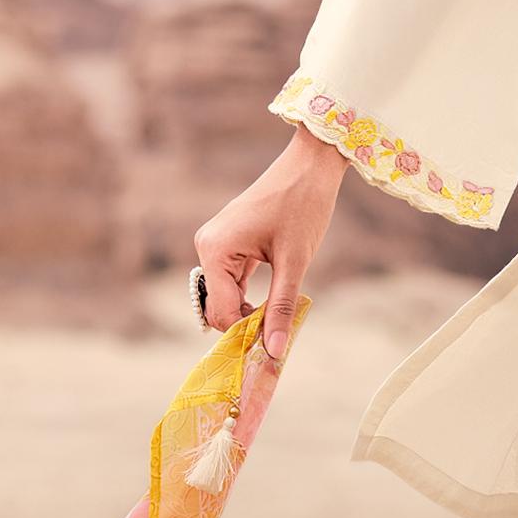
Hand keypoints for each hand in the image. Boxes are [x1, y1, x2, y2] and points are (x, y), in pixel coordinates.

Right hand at [191, 127, 343, 376]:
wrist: (310, 165)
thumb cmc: (302, 206)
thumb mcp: (294, 262)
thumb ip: (282, 308)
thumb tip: (276, 352)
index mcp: (215, 251)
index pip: (222, 312)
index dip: (245, 335)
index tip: (272, 350)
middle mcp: (207, 247)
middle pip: (219, 306)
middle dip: (244, 325)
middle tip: (278, 339)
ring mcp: (216, 243)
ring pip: (225, 295)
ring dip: (248, 311)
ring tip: (278, 323)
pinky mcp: (228, 242)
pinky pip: (231, 280)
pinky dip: (249, 296)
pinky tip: (271, 306)